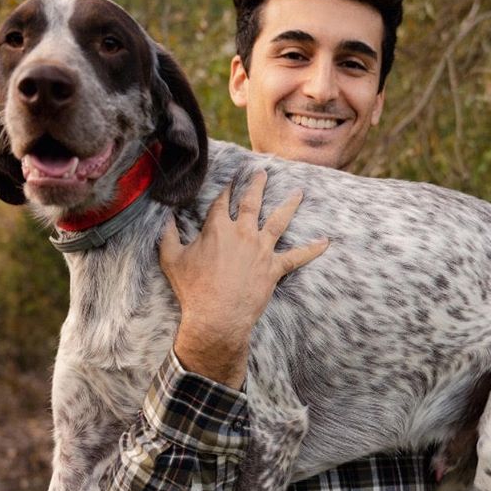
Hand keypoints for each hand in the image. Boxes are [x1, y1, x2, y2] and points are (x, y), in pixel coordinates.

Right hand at [159, 170, 328, 388]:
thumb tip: (164, 219)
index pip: (221, 202)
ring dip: (289, 205)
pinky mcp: (274, 269)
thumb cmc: (193, 290)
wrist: (217, 317)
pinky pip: (297, 257)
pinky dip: (312, 249)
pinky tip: (325, 242)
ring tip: (298, 192)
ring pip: (278, 221)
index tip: (230, 179)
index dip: (225, 190)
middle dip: (257, 185)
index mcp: (217, 229)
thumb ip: (167, 236)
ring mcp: (261, 250)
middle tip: (263, 172)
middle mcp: (242, 233)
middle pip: (251, 202)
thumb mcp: (172, 260)